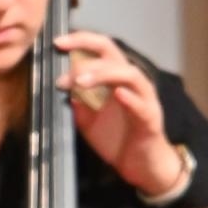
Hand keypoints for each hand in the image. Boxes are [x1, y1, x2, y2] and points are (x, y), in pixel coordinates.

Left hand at [53, 30, 183, 197]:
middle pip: (114, 52)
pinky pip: (142, 105)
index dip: (80, 41)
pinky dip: (130, 98)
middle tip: (63, 52)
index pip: (99, 50)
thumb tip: (62, 86)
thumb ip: (77, 102)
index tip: (57, 43)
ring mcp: (143, 99)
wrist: (140, 165)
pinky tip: (117, 94)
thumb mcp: (88, 119)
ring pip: (129, 74)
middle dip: (87, 46)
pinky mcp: (150, 119)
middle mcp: (130, 83)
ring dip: (103, 73)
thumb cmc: (117, 138)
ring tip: (80, 80)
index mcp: (114, 79)